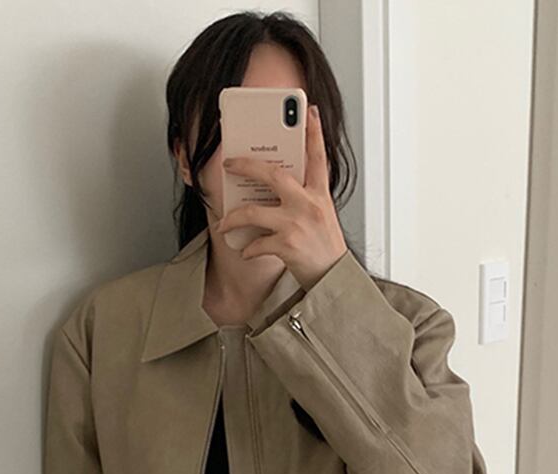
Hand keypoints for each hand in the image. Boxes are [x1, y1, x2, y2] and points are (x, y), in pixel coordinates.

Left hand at [216, 104, 347, 290]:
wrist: (333, 278)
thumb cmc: (324, 248)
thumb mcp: (321, 216)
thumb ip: (303, 198)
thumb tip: (271, 189)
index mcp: (320, 195)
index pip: (318, 157)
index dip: (314, 133)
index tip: (310, 112)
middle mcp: (309, 205)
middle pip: (273, 175)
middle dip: (246, 166)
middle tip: (229, 163)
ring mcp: (297, 224)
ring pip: (253, 212)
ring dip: (233, 218)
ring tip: (224, 224)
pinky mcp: (287, 245)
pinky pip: (256, 243)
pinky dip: (247, 249)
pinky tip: (246, 251)